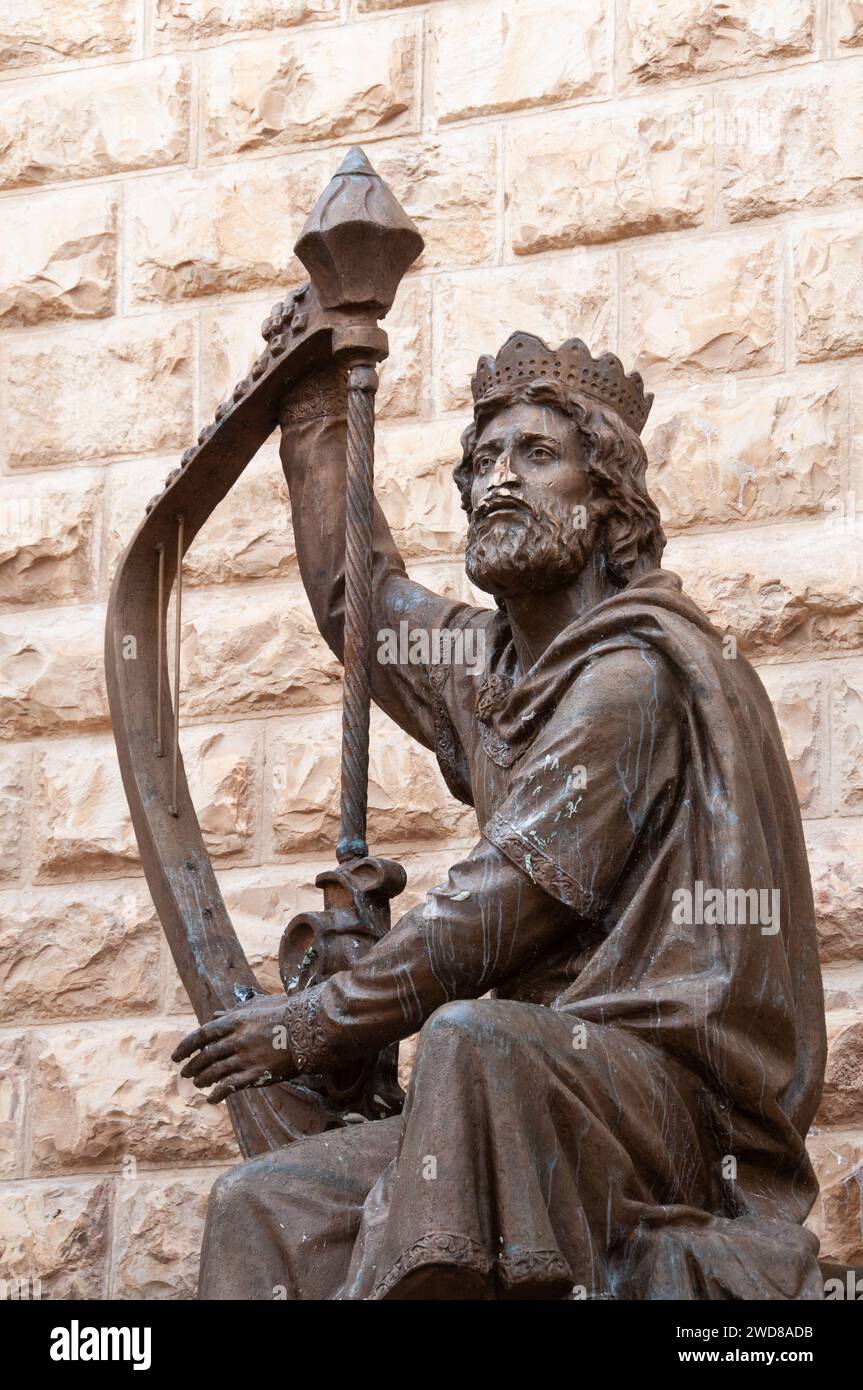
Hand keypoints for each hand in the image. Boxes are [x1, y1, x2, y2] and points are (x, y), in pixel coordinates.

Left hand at [172, 995, 297, 1104]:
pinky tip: (212, 1097)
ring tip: (197, 1084)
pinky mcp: (258, 1073)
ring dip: (203, 1079)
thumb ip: (232, 1012)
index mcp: (236, 1021)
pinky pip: (231, 1085)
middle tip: (185, 1073)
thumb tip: (212, 1016)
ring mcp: (247, 1057)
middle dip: (192, 1065)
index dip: (185, 1047)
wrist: (310, 1028)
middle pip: (206, 1055)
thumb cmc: (284, 1014)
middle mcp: (237, 1039)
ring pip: (215, 1071)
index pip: (202, 1035)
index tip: (176, 1056)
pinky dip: (218, 1093)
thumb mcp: (256, 1006)